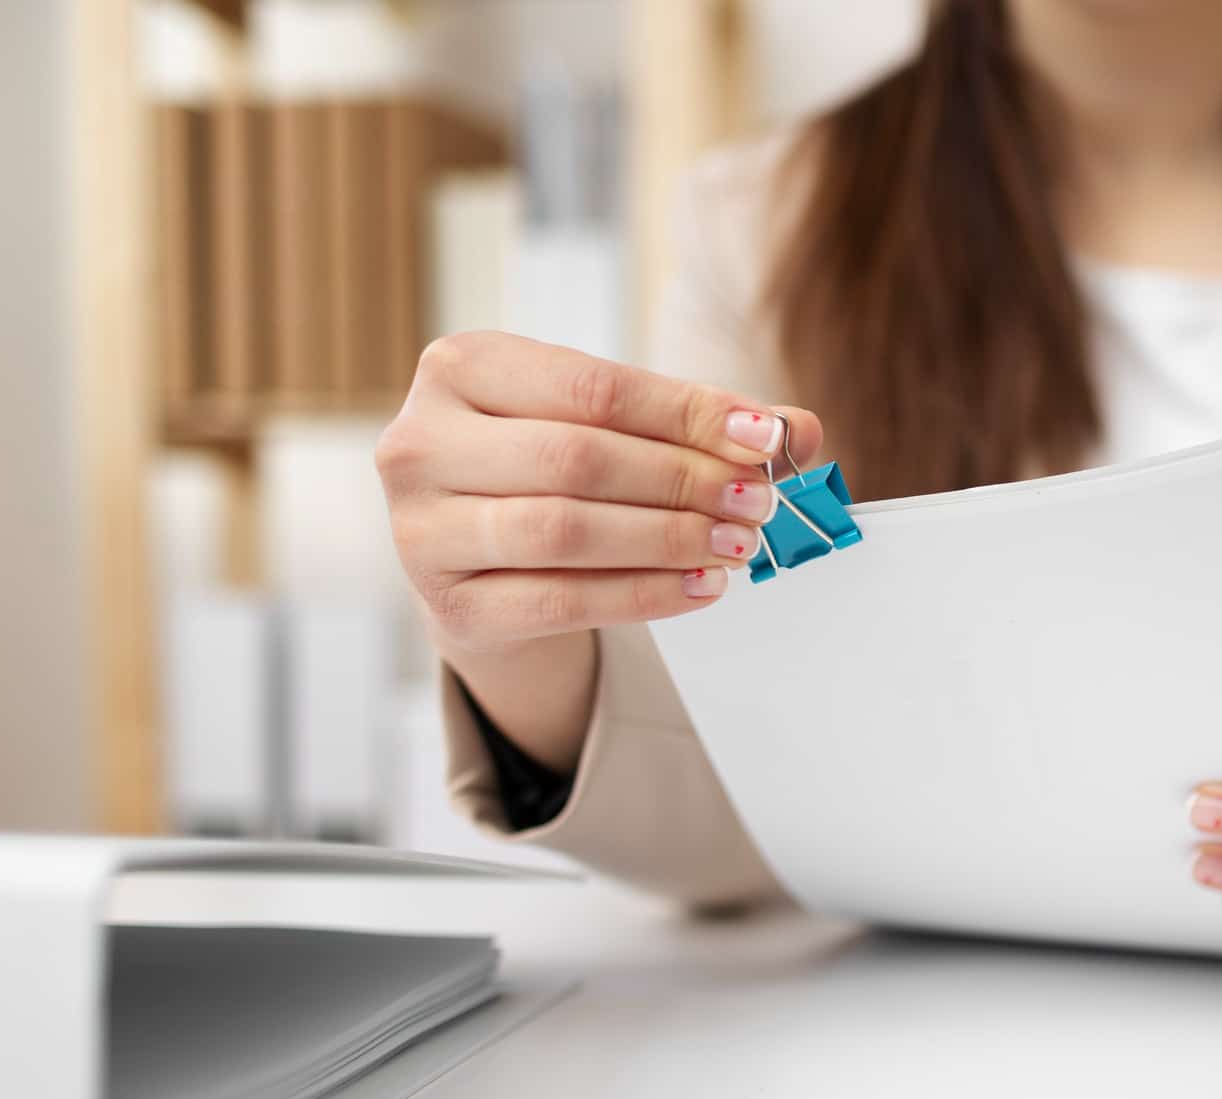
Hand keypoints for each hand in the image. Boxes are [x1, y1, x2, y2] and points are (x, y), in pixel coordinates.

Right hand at [380, 331, 822, 653]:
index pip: (591, 387)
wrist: (482, 570)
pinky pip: (562, 600)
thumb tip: (799, 430)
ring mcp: (423, 530)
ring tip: (738, 544)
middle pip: (577, 457)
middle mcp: (422, 443)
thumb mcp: (610, 431)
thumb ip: (695, 423)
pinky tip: (701, 587)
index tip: (766, 437)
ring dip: (669, 538)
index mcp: (459, 368)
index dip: (687, 413)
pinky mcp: (450, 607)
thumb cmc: (549, 478)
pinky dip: (644, 595)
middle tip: (758, 501)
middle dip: (684, 480)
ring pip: (565, 530)